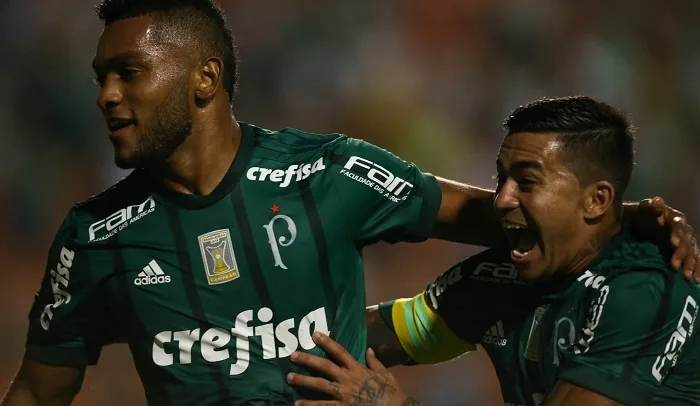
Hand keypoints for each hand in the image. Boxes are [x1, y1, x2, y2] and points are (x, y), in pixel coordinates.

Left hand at [287, 332, 422, 405]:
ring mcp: (343, 395)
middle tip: (292, 355)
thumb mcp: (385, 373)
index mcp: (357, 369)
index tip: (314, 334)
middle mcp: (347, 379)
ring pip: (319, 386)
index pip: (339, 352)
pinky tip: (297, 404)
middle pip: (324, 367)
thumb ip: (375, 362)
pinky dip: (309, 405)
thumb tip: (369, 350)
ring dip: (303, 381)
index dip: (326, 342)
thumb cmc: (390, 392)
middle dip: (307, 360)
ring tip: (289, 378)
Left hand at [633, 197, 698, 281]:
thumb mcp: (645, 209)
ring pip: (692, 252)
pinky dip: (698, 269)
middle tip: (674, 265)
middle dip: (681, 253)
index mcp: (675, 218)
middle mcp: (685, 229)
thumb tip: (656, 200)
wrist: (647, 222)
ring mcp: (688, 241)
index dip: (676, 233)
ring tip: (686, 276)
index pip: (677, 225)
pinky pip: (696, 259)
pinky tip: (697, 280)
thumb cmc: (645, 216)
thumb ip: (651, 206)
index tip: (673, 242)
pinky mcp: (688, 251)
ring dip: (690, 264)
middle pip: (686, 241)